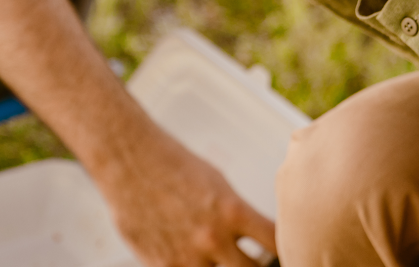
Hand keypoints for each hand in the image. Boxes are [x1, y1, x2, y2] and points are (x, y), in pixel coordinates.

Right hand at [97, 124, 276, 266]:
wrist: (128, 161)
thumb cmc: (172, 164)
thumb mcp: (217, 182)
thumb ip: (236, 215)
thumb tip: (254, 235)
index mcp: (231, 211)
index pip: (274, 242)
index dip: (287, 251)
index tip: (289, 252)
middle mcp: (212, 238)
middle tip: (255, 261)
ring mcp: (186, 257)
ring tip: (216, 252)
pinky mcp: (162, 266)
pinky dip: (193, 266)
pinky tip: (190, 254)